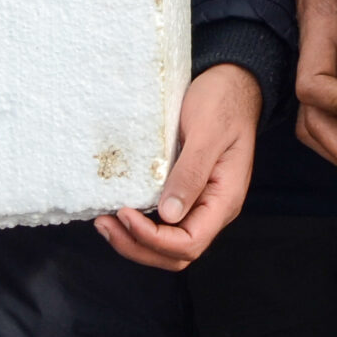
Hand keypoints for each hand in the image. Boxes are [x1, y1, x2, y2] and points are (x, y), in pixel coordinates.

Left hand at [96, 64, 260, 270]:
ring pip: (167, 244)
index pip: (190, 242)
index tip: (125, 213)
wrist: (231, 84)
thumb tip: (169, 214)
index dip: (154, 238)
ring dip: (135, 240)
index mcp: (225, 199)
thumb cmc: (222, 102)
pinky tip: (118, 210)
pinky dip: (138, 224)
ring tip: (105, 222)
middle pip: (177, 253)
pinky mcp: (184, 192)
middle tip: (105, 224)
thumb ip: (191, 173)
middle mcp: (212, 209)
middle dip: (138, 247)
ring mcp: (199, 203)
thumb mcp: (207, 133)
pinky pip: (162, 222)